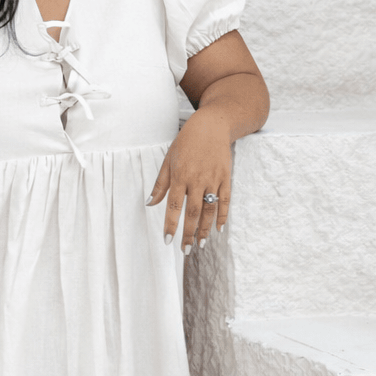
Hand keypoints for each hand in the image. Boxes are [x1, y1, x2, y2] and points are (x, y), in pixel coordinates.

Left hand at [146, 109, 231, 251]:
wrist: (212, 125)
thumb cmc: (186, 142)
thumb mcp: (168, 160)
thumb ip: (160, 184)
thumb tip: (150, 204)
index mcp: (180, 175)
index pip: (173, 206)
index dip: (171, 224)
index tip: (168, 240)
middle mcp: (197, 179)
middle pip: (193, 212)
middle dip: (189, 233)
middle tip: (186, 250)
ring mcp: (213, 179)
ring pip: (210, 209)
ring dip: (205, 229)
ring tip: (200, 244)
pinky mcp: (226, 177)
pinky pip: (225, 200)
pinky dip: (223, 215)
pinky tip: (218, 229)